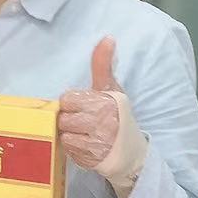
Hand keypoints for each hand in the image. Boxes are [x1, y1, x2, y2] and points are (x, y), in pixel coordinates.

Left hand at [58, 37, 122, 171]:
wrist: (133, 152)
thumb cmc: (118, 116)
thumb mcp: (112, 89)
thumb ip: (103, 65)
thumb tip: (108, 38)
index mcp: (106, 101)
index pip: (68, 99)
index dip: (73, 103)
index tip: (85, 107)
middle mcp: (103, 122)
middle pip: (64, 118)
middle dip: (71, 120)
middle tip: (85, 122)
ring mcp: (98, 143)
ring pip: (65, 135)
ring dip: (71, 136)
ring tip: (85, 135)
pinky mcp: (93, 160)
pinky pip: (69, 151)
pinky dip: (75, 150)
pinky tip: (86, 147)